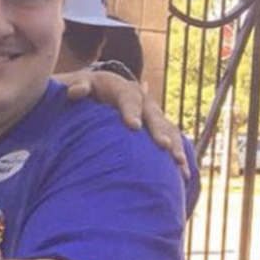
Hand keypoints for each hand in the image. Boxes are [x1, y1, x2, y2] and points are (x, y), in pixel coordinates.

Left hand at [57, 70, 189, 177]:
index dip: (132, 112)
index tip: (133, 126)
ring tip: (180, 163)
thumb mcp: (84, 83)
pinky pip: (173, 142)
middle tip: (163, 146)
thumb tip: (75, 92)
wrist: (106, 87)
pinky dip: (178, 156)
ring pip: (169, 130)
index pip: (129, 100)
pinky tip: (184, 175)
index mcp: (126, 90)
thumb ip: (79, 86)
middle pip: (154, 116)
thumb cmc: (92, 88)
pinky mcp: (159, 129)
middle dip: (159, 131)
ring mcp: (154, 116)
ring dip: (175, 146)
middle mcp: (145, 102)